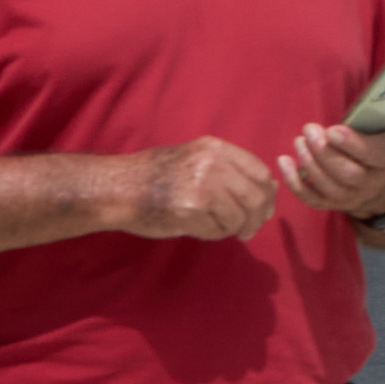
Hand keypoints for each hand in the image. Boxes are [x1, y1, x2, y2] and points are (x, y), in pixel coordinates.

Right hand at [115, 140, 282, 240]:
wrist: (116, 188)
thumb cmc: (155, 174)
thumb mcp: (194, 157)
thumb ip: (228, 168)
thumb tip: (268, 188)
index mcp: (216, 149)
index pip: (260, 172)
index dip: (268, 194)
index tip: (266, 208)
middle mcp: (213, 165)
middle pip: (256, 197)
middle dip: (257, 218)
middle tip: (249, 231)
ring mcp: (202, 188)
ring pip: (239, 217)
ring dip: (231, 228)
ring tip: (214, 226)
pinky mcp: (190, 211)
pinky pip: (217, 230)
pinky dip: (213, 234)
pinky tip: (197, 228)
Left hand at [277, 120, 384, 222]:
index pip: (374, 155)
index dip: (353, 144)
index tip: (333, 130)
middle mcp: (372, 182)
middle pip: (347, 173)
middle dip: (324, 152)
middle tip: (309, 130)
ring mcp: (351, 196)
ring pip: (327, 185)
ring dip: (309, 163)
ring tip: (298, 141)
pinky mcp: (333, 204)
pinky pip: (311, 199)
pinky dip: (294, 183)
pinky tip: (284, 162)